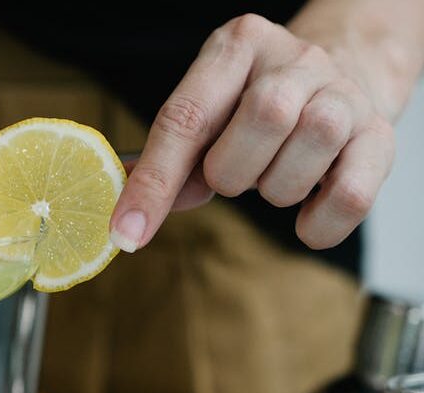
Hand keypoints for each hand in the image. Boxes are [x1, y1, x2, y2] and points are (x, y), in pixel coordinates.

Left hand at [110, 14, 394, 251]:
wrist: (346, 76)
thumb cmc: (258, 107)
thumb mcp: (210, 115)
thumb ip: (175, 163)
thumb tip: (139, 218)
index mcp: (235, 47)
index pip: (186, 117)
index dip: (154, 182)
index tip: (126, 232)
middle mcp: (295, 59)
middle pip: (265, 117)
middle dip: (234, 170)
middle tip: (235, 173)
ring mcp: (343, 94)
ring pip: (307, 153)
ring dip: (277, 189)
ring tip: (276, 175)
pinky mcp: (379, 137)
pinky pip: (349, 196)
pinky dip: (318, 223)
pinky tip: (307, 215)